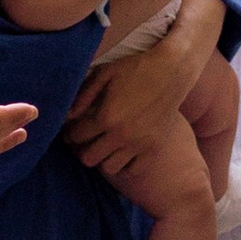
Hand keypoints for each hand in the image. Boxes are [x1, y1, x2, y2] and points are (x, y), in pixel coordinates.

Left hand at [64, 0, 220, 171]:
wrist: (173, 71)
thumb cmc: (136, 69)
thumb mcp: (104, 74)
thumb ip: (83, 95)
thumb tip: (67, 116)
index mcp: (107, 116)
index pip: (76, 136)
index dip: (70, 132)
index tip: (74, 127)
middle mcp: (122, 135)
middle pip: (88, 158)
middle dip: (82, 148)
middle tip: (87, 138)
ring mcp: (140, 144)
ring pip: (108, 168)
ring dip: (103, 157)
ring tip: (105, 144)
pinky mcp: (154, 148)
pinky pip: (133, 170)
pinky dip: (124, 165)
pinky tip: (122, 151)